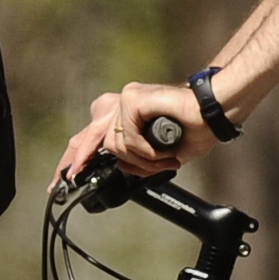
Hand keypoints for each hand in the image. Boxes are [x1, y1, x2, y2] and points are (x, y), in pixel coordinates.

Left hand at [62, 80, 209, 180]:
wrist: (212, 114)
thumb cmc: (193, 129)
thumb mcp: (158, 154)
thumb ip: (135, 158)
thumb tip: (120, 168)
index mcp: (125, 117)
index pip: (91, 137)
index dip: (76, 158)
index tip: (66, 179)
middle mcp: (121, 106)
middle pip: (87, 137)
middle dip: (77, 162)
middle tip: (70, 180)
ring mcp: (125, 100)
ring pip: (114, 146)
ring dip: (140, 161)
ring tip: (162, 161)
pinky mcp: (133, 99)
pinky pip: (128, 138)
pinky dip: (144, 151)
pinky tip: (160, 151)